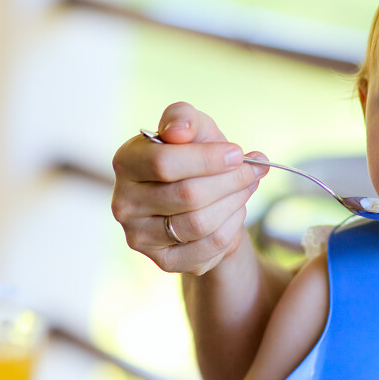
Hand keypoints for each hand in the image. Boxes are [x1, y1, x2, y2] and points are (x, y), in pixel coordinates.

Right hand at [111, 102, 267, 275]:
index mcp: (126, 163)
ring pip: (200, 223)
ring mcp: (140, 237)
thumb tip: (179, 131)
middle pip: (188, 195)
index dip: (207, 159)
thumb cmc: (194, 156)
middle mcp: (124, 203)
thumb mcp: (194, 128)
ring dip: (235, 203)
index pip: (164, 163)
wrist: (202, 197)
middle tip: (254, 170)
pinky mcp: (163, 261)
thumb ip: (184, 118)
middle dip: (230, 181)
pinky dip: (232, 227)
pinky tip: (235, 211)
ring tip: (247, 187)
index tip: (238, 153)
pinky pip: (209, 246)